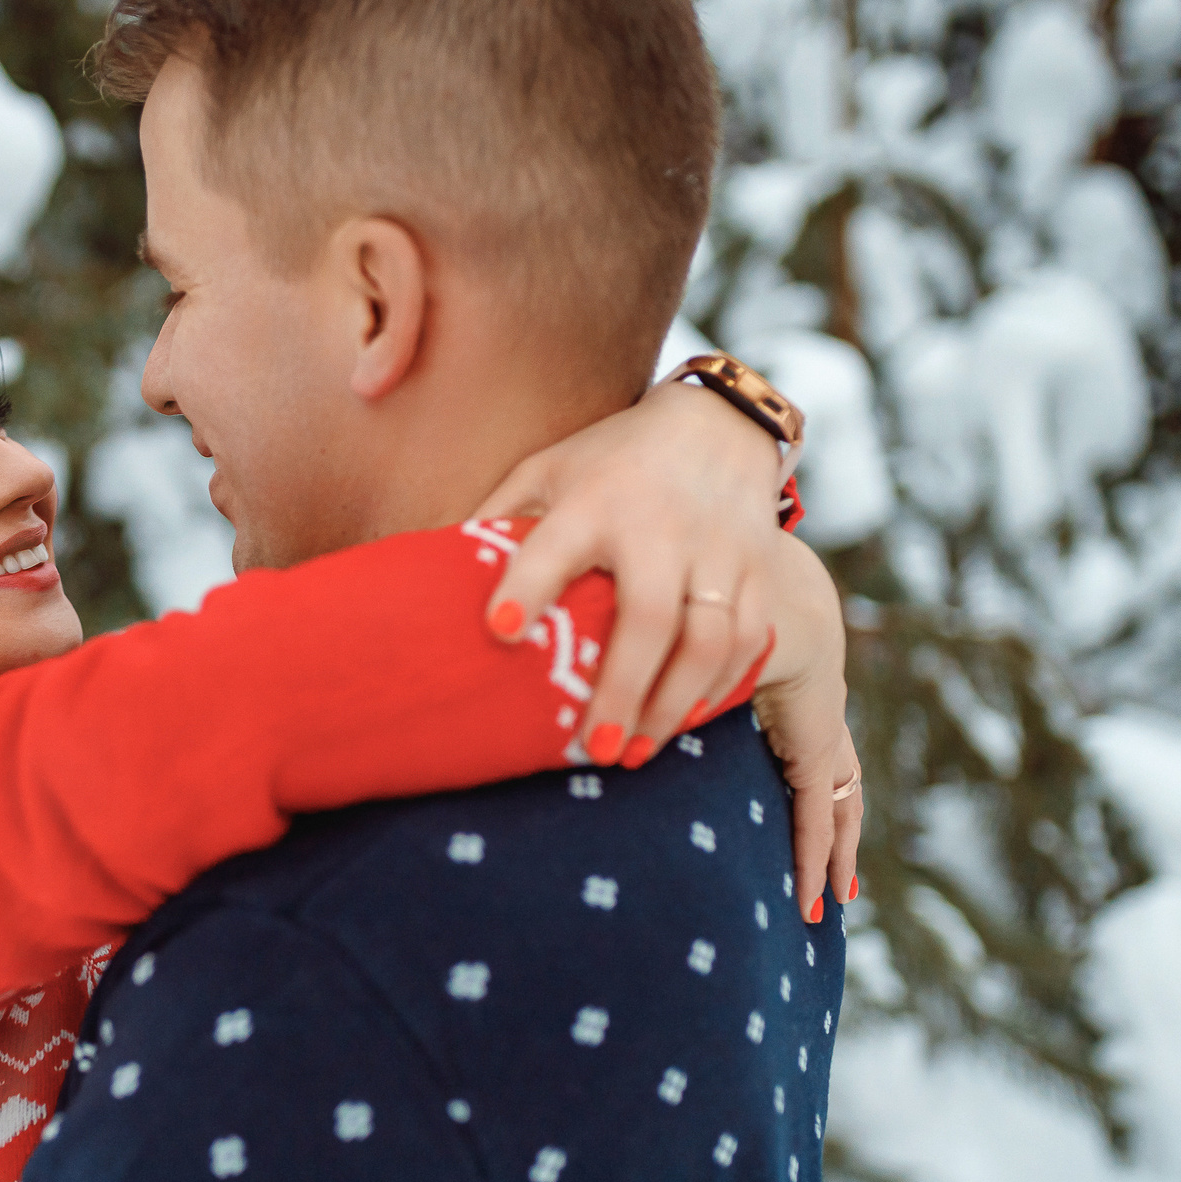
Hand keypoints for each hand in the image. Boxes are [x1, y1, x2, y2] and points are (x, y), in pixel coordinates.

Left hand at [472, 379, 859, 921]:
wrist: (717, 426)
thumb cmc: (607, 465)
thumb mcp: (544, 472)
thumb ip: (495, 522)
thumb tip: (417, 577)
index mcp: (593, 500)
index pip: (554, 545)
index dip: (527, 585)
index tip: (498, 632)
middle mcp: (660, 525)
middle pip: (649, 615)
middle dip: (622, 688)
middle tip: (592, 749)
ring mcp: (718, 550)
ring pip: (710, 638)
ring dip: (673, 705)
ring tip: (633, 754)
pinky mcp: (763, 571)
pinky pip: (749, 642)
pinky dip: (720, 690)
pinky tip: (684, 723)